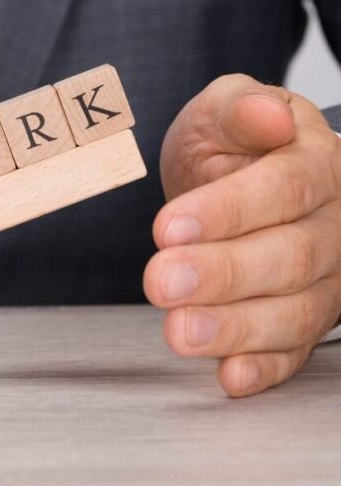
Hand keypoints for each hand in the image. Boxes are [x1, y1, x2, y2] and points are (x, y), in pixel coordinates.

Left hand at [145, 74, 340, 396]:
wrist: (237, 177)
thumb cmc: (232, 143)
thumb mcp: (223, 110)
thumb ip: (240, 110)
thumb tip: (268, 115)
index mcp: (319, 165)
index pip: (285, 189)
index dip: (228, 211)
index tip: (168, 226)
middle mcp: (334, 225)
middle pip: (292, 256)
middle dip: (222, 274)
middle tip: (162, 281)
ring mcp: (329, 278)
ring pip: (297, 311)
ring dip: (236, 328)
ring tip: (180, 331)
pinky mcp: (307, 319)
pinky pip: (296, 352)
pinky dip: (264, 368)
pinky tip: (231, 375)